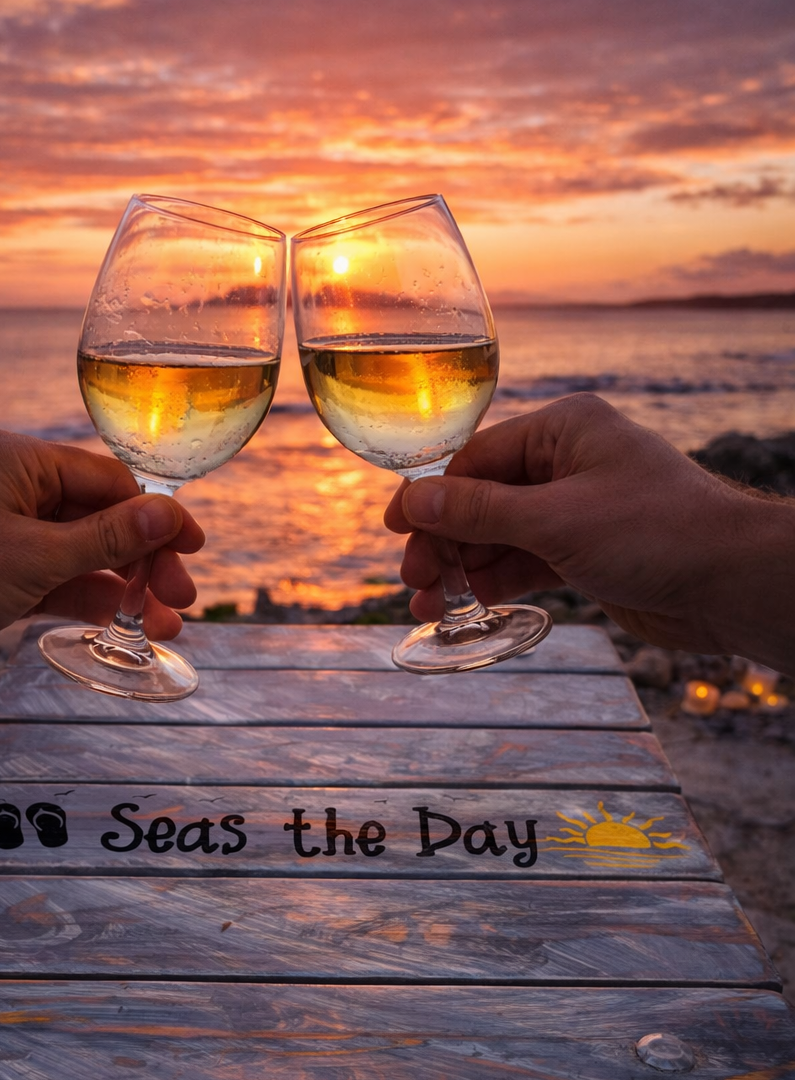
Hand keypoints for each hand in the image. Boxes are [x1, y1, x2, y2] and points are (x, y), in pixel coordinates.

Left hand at [0, 430, 204, 733]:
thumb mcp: (36, 555)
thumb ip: (107, 538)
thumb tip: (169, 516)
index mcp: (22, 462)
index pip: (111, 482)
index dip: (157, 518)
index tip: (194, 551)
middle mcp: (16, 491)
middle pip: (103, 520)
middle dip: (145, 559)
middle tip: (181, 598)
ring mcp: (7, 535)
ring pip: (84, 556)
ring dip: (124, 586)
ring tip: (163, 624)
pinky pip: (59, 582)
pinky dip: (90, 600)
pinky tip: (124, 622)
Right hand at [384, 394, 794, 670]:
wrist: (729, 583)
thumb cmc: (656, 533)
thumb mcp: (555, 520)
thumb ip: (479, 511)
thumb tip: (413, 500)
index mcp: (564, 429)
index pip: (474, 459)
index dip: (429, 498)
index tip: (394, 533)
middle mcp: (567, 462)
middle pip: (481, 500)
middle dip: (444, 541)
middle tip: (415, 583)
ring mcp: (576, 509)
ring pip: (499, 536)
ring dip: (465, 568)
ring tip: (432, 606)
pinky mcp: (586, 552)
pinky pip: (525, 561)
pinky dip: (497, 581)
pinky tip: (470, 604)